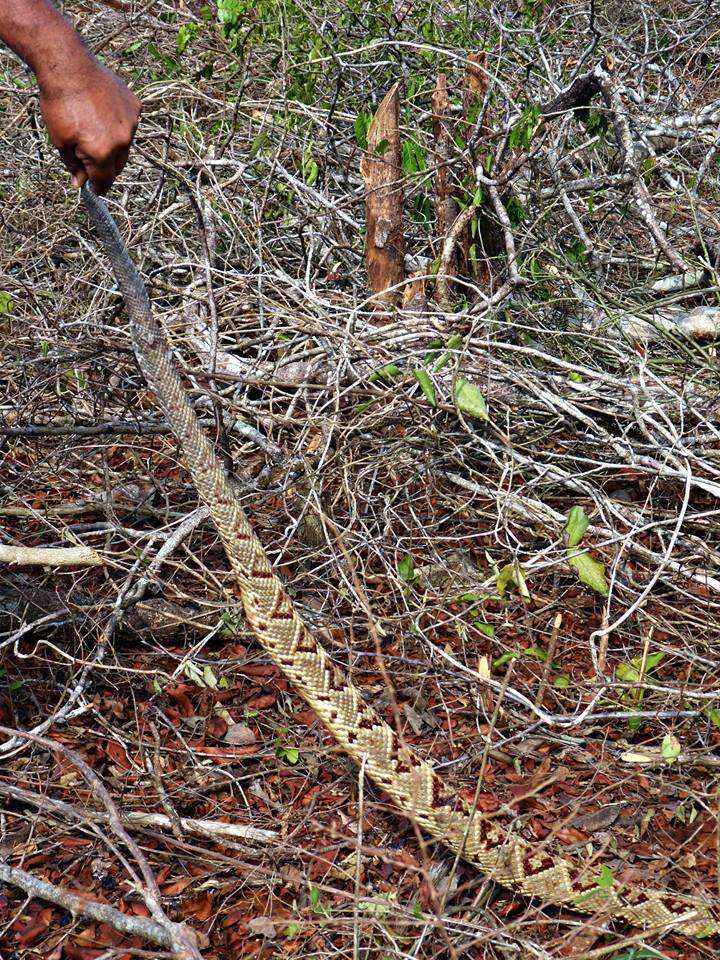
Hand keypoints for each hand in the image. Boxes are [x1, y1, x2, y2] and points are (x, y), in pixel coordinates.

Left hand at [38, 53, 140, 194]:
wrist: (68, 65)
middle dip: (105, 166)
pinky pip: (129, 124)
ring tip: (94, 128)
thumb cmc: (60, 102)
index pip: (105, 182)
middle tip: (89, 157)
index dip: (98, 187)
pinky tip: (103, 112)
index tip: (93, 188)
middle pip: (118, 166)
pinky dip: (119, 125)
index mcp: (102, 153)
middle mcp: (122, 142)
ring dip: (113, 145)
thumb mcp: (60, 140)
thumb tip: (80, 183)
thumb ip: (73, 165)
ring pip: (125, 145)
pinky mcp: (135, 106)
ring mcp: (132, 123)